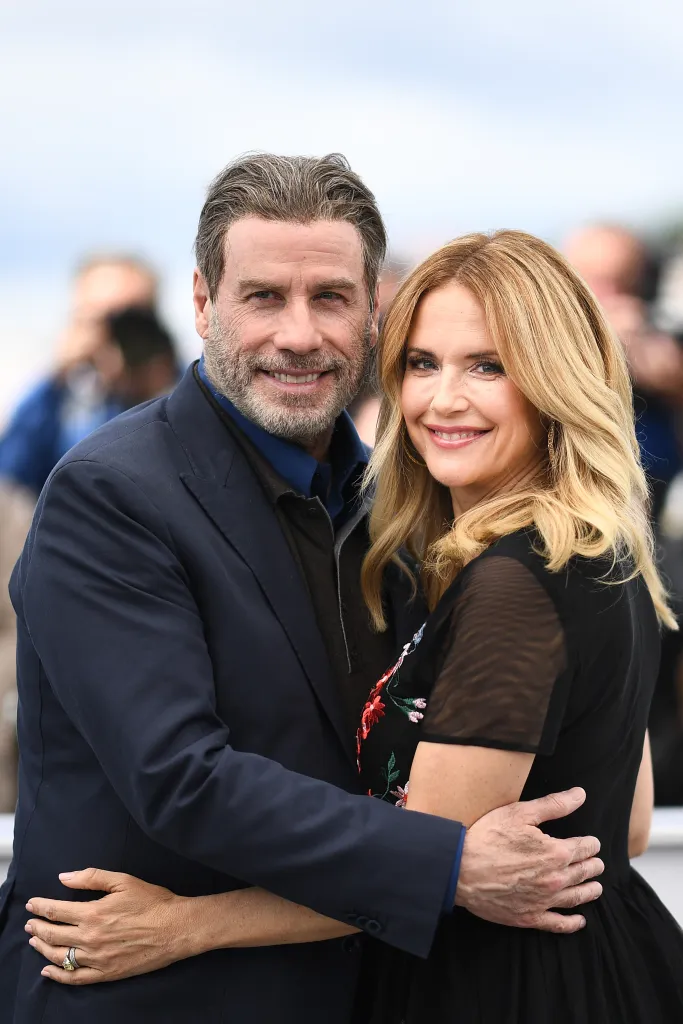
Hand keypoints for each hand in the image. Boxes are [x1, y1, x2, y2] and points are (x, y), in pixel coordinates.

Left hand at [24, 868, 190, 985]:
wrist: (175, 928)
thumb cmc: (152, 902)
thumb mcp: (123, 881)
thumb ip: (91, 877)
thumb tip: (64, 877)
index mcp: (93, 913)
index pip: (56, 911)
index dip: (41, 907)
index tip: (32, 904)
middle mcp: (90, 938)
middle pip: (53, 934)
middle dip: (37, 928)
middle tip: (29, 923)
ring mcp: (96, 959)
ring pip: (59, 956)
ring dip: (42, 948)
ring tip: (34, 942)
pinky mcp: (105, 973)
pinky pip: (74, 978)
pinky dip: (57, 975)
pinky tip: (47, 970)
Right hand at [457, 787, 603, 933]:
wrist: (461, 868)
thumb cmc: (488, 837)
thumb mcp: (520, 813)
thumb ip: (554, 804)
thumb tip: (580, 795)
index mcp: (556, 852)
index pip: (583, 848)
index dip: (590, 844)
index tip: (593, 843)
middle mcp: (555, 879)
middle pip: (583, 873)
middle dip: (593, 866)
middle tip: (597, 863)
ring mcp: (543, 901)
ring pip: (576, 897)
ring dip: (589, 891)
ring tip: (596, 887)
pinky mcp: (529, 917)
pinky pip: (558, 924)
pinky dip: (572, 924)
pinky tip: (580, 920)